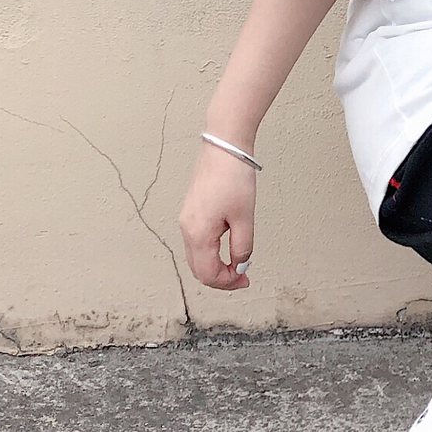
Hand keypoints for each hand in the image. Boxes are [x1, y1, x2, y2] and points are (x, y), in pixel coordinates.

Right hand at [178, 141, 256, 289]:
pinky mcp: (191, 211)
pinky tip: (226, 249)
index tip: (245, 280)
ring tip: (237, 264)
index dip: (227, 283)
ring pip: (196, 257)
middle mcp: (186, 229)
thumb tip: (240, 266)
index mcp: (198, 234)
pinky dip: (210, 253)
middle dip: (220, 278)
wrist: (224, 148)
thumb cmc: (233, 177)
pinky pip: (196, 242)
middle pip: (198, 269)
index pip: (207, 274)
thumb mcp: (244, 218)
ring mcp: (186, 220)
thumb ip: (242, 247)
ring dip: (215, 266)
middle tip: (242, 278)